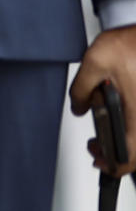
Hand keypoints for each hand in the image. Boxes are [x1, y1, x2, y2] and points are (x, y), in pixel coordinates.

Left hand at [71, 26, 135, 175]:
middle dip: (114, 153)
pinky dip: (128, 127)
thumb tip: (78, 108)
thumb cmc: (131, 45)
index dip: (113, 165)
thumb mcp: (94, 62)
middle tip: (96, 147)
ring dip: (122, 140)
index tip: (99, 161)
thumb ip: (81, 89)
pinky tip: (116, 116)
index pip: (130, 156)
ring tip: (103, 132)